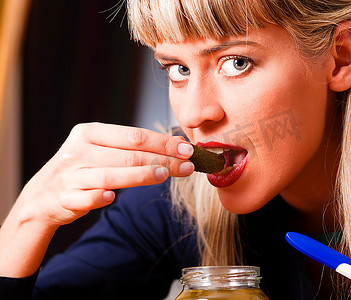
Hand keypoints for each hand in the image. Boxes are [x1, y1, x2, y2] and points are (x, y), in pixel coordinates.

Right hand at [16, 122, 194, 226]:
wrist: (43, 195)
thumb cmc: (83, 169)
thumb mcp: (101, 150)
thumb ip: (131, 148)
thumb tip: (174, 146)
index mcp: (89, 133)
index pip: (134, 135)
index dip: (163, 142)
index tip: (187, 149)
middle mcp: (79, 150)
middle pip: (128, 154)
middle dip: (162, 159)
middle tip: (187, 165)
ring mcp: (70, 174)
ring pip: (111, 175)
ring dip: (140, 176)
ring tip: (165, 175)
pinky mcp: (65, 197)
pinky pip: (86, 197)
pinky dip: (98, 197)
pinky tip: (112, 198)